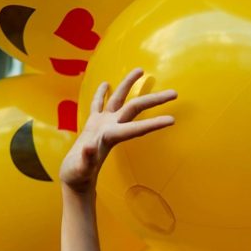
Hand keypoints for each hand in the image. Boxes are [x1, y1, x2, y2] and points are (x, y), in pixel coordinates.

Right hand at [60, 68, 176, 192]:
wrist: (75, 181)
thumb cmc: (77, 176)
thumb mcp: (80, 169)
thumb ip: (86, 159)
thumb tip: (89, 147)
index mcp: (110, 137)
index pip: (136, 128)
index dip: (153, 123)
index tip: (172, 120)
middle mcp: (110, 128)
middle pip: (134, 108)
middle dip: (154, 100)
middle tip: (175, 93)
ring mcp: (102, 125)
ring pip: (118, 99)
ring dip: (128, 84)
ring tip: (140, 70)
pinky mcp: (92, 125)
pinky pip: (98, 105)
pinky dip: (102, 93)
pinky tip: (106, 84)